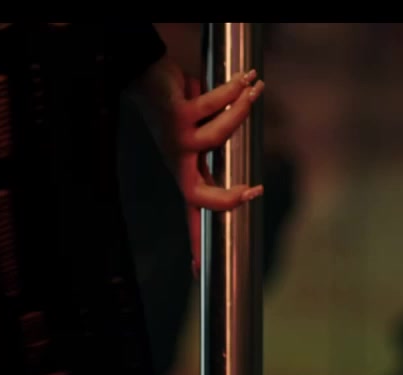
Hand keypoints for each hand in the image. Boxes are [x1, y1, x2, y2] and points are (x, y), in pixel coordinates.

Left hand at [138, 55, 265, 274]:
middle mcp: (179, 162)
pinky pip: (214, 105)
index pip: (193, 215)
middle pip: (198, 197)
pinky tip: (246, 80)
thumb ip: (219, 152)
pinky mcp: (177, 114)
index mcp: (186, 172)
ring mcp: (177, 140)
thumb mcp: (201, 137)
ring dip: (240, 112)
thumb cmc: (179, 107)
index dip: (195, 243)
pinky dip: (233, 91)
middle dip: (227, 200)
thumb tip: (247, 172)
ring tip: (256, 90)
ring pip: (217, 136)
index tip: (195, 272)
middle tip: (255, 193)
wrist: (146, 74)